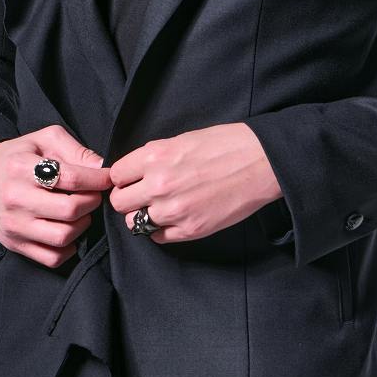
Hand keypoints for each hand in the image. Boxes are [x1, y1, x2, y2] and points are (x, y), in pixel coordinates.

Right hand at [0, 124, 111, 267]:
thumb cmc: (13, 159)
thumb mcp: (42, 140)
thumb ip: (74, 150)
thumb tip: (102, 167)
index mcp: (22, 168)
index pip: (71, 178)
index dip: (97, 179)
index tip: (106, 178)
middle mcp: (15, 198)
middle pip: (70, 209)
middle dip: (92, 201)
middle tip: (92, 194)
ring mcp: (14, 225)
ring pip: (64, 236)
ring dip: (82, 224)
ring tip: (80, 212)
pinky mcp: (15, 244)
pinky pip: (52, 257)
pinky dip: (68, 248)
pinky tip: (67, 230)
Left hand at [105, 122, 282, 244]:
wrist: (261, 162)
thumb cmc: (226, 145)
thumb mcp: (182, 140)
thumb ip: (154, 157)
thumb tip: (135, 171)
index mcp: (154, 156)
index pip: (115, 176)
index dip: (123, 179)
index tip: (131, 180)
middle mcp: (158, 184)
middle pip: (119, 202)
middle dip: (128, 199)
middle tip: (142, 196)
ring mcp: (173, 210)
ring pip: (134, 223)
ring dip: (143, 216)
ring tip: (161, 207)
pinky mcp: (190, 229)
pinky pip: (158, 237)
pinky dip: (162, 230)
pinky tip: (175, 218)